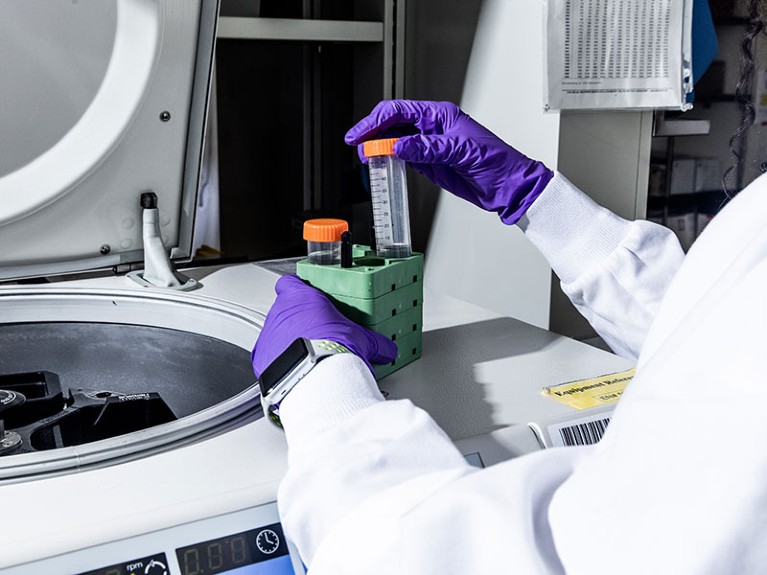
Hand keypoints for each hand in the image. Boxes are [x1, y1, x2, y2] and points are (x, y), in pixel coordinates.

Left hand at [251, 275, 397, 377]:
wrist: (314, 379)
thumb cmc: (333, 349)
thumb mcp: (362, 340)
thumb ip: (374, 342)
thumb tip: (387, 349)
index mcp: (302, 298)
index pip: (290, 282)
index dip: (299, 289)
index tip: (310, 297)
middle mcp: (280, 313)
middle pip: (285, 309)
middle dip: (299, 320)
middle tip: (318, 332)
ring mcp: (268, 336)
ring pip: (275, 333)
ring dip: (288, 341)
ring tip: (309, 355)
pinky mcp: (261, 359)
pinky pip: (269, 356)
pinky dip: (279, 362)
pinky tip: (296, 370)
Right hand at [345, 100, 552, 224]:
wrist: (507, 186)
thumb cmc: (496, 162)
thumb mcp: (460, 152)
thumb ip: (427, 149)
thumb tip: (399, 146)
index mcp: (440, 116)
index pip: (399, 111)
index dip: (376, 121)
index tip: (361, 134)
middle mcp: (433, 128)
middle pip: (393, 123)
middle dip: (372, 132)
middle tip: (356, 145)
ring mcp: (430, 145)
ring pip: (395, 140)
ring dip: (379, 147)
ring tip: (365, 156)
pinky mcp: (430, 163)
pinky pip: (404, 157)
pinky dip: (390, 160)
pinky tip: (381, 164)